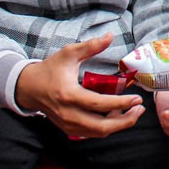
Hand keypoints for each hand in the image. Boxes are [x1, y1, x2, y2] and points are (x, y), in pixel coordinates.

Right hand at [15, 34, 144, 137]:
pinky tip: (117, 116)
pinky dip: (107, 127)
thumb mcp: (69, 53)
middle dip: (125, 121)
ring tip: (133, 112)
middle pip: (101, 127)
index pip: (99, 104)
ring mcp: (67, 125)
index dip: (120, 104)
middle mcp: (68, 114)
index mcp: (69, 95)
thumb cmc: (50, 69)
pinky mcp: (68, 129)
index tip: (137, 99)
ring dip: (118, 126)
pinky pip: (91, 133)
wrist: (28, 88)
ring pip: (98, 133)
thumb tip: (111, 36)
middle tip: (140, 109)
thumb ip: (91, 46)